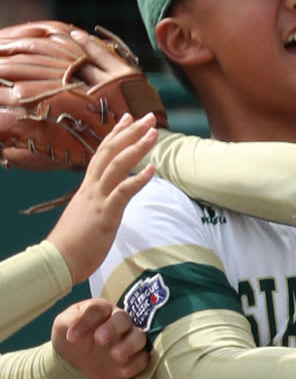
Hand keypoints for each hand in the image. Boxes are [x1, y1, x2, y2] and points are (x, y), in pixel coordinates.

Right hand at [47, 112, 156, 285]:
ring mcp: (98, 199)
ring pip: (117, 166)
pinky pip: (123, 192)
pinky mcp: (105, 214)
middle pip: (111, 153)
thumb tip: (110, 200)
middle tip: (149, 117)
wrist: (58, 260)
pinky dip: (138, 179)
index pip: (102, 154)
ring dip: (137, 148)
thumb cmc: (74, 243)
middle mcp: (92, 188)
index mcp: (88, 188)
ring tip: (153, 133)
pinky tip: (152, 169)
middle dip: (131, 133)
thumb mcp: (88, 216)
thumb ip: (98, 203)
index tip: (128, 118)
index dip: (116, 135)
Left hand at [51, 299, 148, 378]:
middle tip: (99, 340)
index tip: (72, 337)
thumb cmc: (71, 336)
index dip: (86, 321)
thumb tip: (76, 326)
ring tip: (115, 356)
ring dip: (129, 345)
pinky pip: (143, 359)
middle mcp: (119, 322)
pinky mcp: (134, 358)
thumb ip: (69, 320)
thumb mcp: (62, 324)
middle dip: (113, 329)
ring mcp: (129, 340)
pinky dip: (136, 364)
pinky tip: (122, 370)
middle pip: (124, 319)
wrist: (76, 360)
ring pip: (139, 337)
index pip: (99, 309)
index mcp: (102, 310)